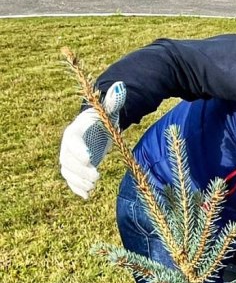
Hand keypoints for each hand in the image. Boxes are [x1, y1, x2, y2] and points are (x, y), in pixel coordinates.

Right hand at [59, 82, 125, 198]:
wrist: (96, 129)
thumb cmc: (103, 119)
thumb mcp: (109, 110)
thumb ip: (113, 101)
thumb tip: (120, 87)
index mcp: (75, 130)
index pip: (71, 140)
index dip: (78, 150)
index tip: (89, 159)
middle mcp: (69, 145)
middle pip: (67, 159)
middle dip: (80, 170)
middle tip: (97, 178)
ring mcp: (70, 157)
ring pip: (68, 171)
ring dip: (78, 182)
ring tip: (92, 188)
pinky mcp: (75, 168)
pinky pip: (71, 180)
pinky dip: (77, 188)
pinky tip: (87, 196)